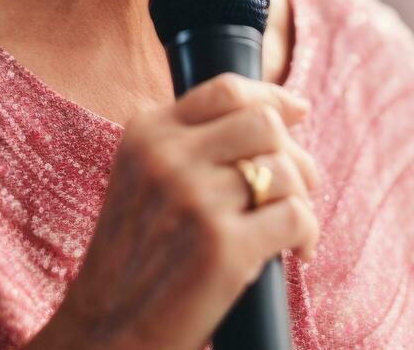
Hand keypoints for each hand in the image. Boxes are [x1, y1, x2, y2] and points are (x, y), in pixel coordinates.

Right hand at [37, 74, 320, 349]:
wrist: (106, 330)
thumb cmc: (136, 257)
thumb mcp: (142, 178)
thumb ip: (188, 142)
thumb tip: (281, 112)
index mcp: (147, 134)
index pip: (227, 89)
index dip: (273, 97)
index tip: (296, 111)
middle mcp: (168, 158)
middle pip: (265, 124)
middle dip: (294, 154)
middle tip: (299, 186)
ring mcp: (195, 200)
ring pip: (284, 172)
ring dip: (303, 199)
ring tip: (292, 227)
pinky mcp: (223, 246)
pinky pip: (296, 217)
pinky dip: (307, 234)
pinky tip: (296, 251)